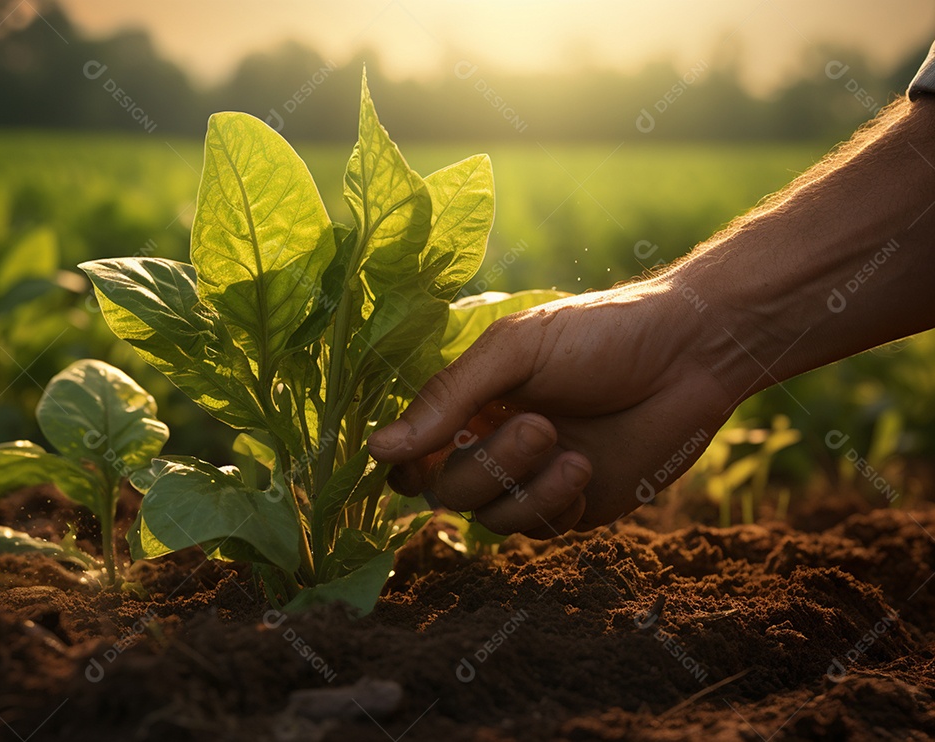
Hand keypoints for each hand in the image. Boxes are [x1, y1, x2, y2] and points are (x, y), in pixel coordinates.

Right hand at [367, 280, 734, 537]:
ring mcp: (532, 479)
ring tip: (576, 456)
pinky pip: (540, 530)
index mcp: (468, 401)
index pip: (411, 451)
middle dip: (490, 467)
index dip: (407, 464)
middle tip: (541, 426)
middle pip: (448, 491)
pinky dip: (558, 506)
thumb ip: (448, 398)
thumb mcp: (515, 350)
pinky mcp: (572, 506)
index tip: (423, 458)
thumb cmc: (599, 335)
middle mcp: (491, 443)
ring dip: (529, 491)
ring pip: (491, 518)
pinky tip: (589, 472)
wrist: (691, 355)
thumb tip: (377, 448)